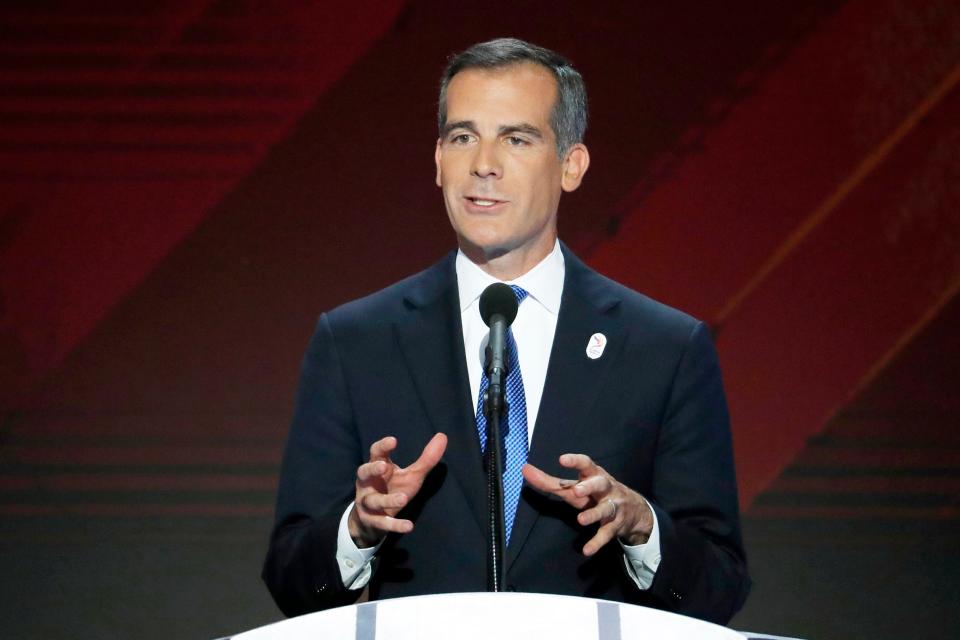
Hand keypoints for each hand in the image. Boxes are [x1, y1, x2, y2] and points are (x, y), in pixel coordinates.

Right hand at [348, 433, 447, 546]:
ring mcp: (367, 502)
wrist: (373, 519)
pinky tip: (408, 526)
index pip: (376, 453)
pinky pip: (382, 523)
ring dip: (387, 500)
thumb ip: (426, 459)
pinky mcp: (371, 520)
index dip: (383, 446)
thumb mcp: (411, 475)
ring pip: (373, 501)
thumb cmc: (393, 488)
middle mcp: (368, 483)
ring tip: (403, 498)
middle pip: (364, 472)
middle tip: (383, 466)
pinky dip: (394, 525)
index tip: (393, 440)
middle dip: (372, 469)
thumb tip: (443, 436)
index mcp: (378, 467)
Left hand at [522, 453, 653, 555]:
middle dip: (589, 486)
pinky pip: (606, 534)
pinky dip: (597, 542)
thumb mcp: (576, 486)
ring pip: (605, 509)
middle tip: (577, 490)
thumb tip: (524, 469)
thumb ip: (550, 481)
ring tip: (581, 520)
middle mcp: (605, 488)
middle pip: (600, 483)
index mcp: (594, 475)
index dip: (575, 461)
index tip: (562, 459)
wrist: (634, 511)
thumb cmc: (595, 493)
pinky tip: (586, 550)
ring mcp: (612, 507)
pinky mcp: (615, 526)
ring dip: (593, 514)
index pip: (586, 464)